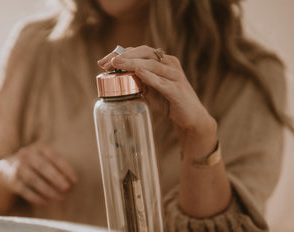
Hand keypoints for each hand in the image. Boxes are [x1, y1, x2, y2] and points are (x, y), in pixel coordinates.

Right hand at [0, 141, 77, 207]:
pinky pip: (23, 189)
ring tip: (60, 198)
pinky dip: (36, 197)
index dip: (66, 169)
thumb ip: (58, 169)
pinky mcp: (10, 179)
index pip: (54, 157)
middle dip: (56, 178)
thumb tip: (73, 183)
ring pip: (32, 179)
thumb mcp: (46, 160)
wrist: (7, 168)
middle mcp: (26, 153)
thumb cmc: (36, 166)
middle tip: (67, 189)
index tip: (75, 181)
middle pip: (42, 166)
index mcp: (39, 147)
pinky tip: (46, 203)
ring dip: (48, 190)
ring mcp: (16, 165)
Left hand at [98, 45, 217, 159]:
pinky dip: (150, 76)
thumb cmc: (169, 101)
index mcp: (162, 61)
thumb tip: (115, 77)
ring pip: (152, 65)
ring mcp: (175, 76)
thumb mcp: (149, 89)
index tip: (103, 61)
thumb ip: (136, 81)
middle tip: (108, 63)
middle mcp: (170, 64)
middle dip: (124, 56)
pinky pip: (162, 81)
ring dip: (133, 63)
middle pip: (145, 53)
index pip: (139, 51)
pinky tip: (139, 72)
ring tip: (117, 64)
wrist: (191, 118)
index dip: (120, 53)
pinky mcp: (178, 90)